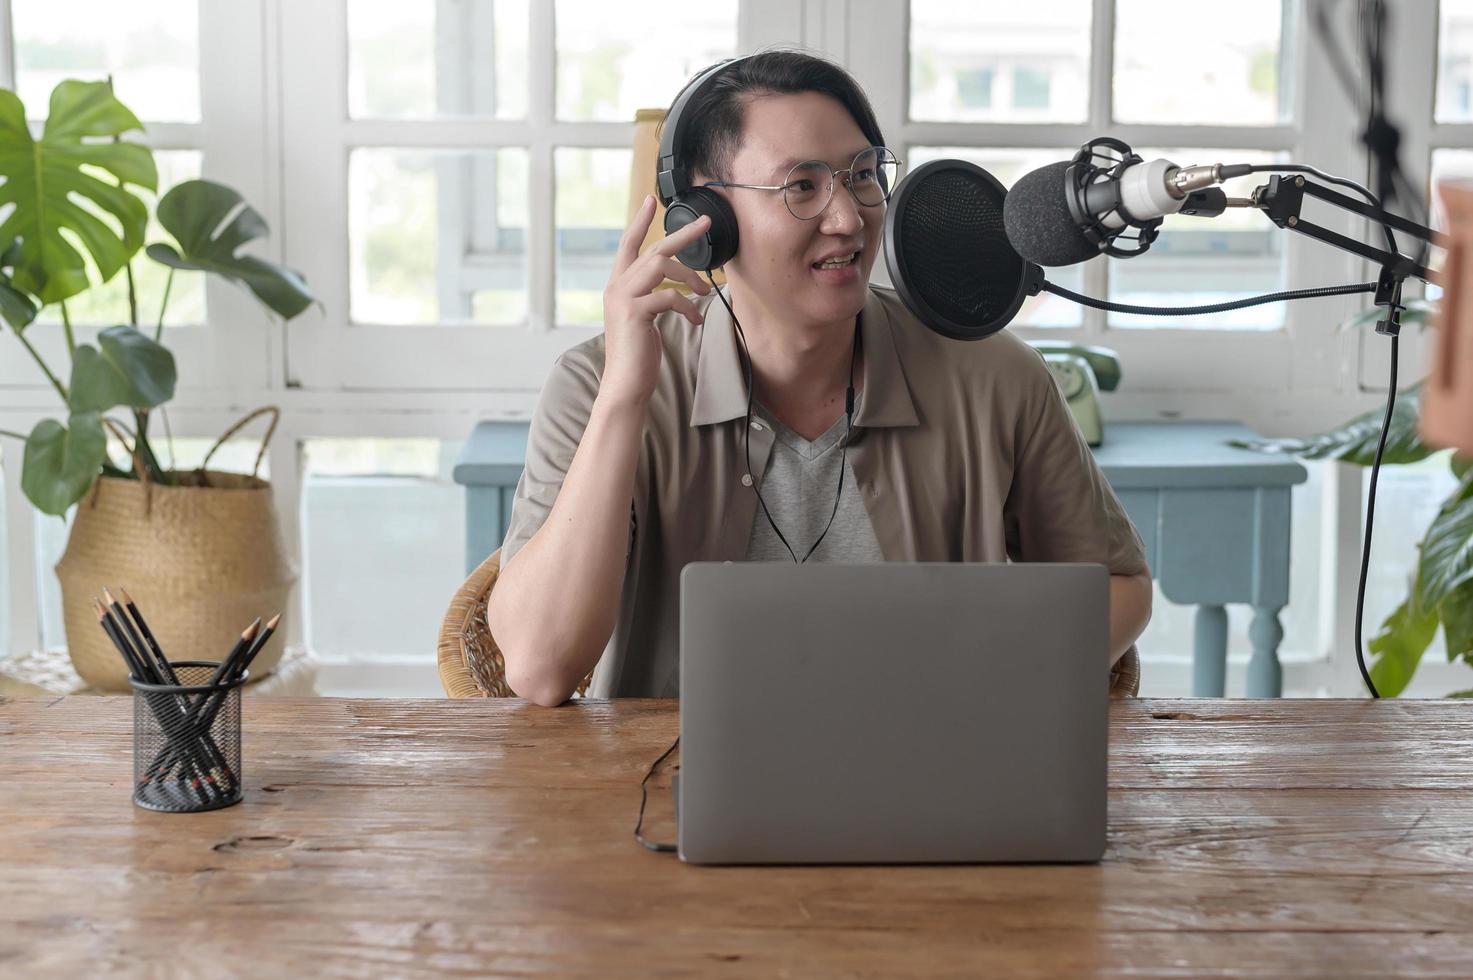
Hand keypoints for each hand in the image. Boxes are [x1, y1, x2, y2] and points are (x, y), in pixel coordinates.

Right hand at [598, 195, 714, 407]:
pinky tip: (695, 320)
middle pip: (653, 248)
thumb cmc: (637, 354)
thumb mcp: (643, 319)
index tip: (651, 200)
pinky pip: (669, 296)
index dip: (640, 221)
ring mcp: (624, 298)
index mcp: (618, 286)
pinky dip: (688, 306)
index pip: (628, 245)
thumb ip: (651, 297)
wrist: (625, 383)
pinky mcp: (635, 312)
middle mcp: (617, 287)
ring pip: (661, 265)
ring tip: (705, 290)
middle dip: (682, 234)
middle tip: (705, 223)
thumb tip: (676, 287)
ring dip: (690, 275)